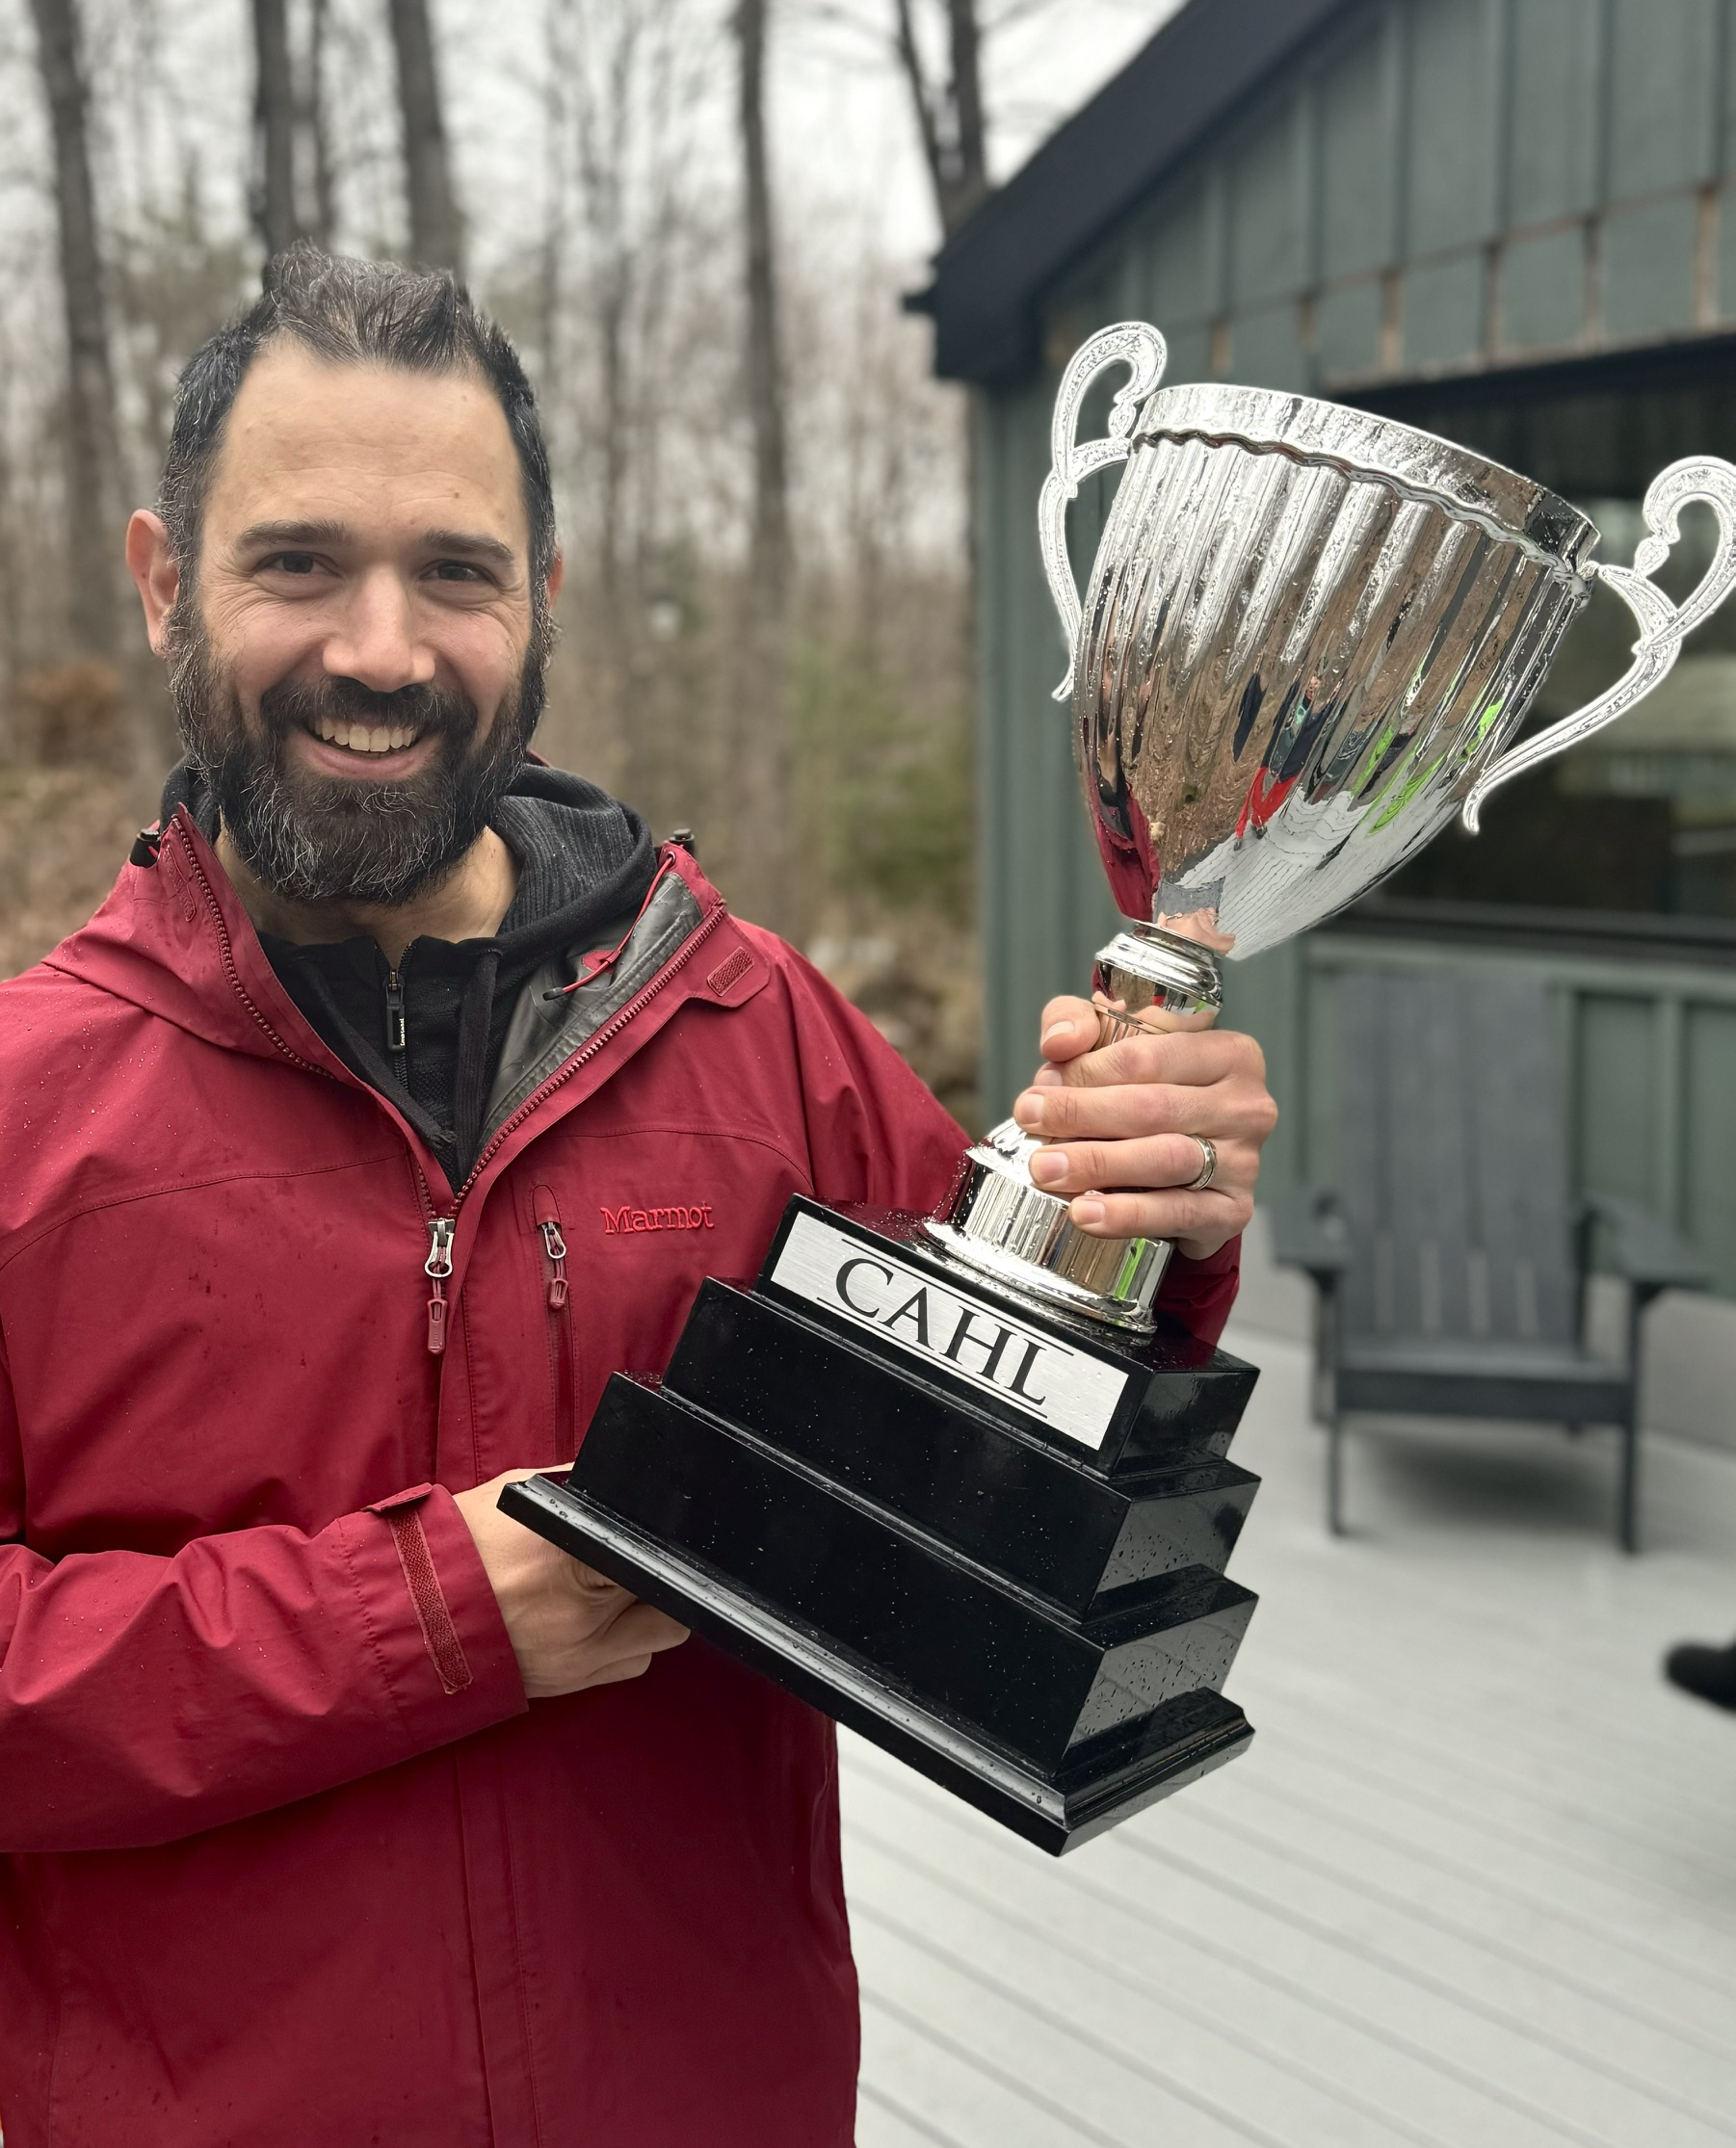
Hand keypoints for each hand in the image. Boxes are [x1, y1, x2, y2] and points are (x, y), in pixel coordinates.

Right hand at [455, 1468, 688, 1699]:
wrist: (403, 1612)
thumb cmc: (458, 1546)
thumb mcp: (522, 1493)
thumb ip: (580, 1488)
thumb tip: (623, 1476)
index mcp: (571, 1556)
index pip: (652, 1548)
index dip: (658, 1536)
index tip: (647, 1528)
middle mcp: (582, 1616)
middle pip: (666, 1595)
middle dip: (655, 1574)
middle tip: (627, 1558)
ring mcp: (578, 1658)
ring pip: (660, 1635)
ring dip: (649, 1612)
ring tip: (614, 1589)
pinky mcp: (570, 1684)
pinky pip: (633, 1666)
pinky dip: (629, 1644)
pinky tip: (601, 1620)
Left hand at [1009, 994, 1277, 1259]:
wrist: (1178, 1180)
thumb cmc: (1145, 1099)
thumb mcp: (1111, 1046)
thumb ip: (1078, 1023)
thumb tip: (1059, 1042)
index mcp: (1226, 1053)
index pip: (1148, 1055)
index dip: (1086, 1071)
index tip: (1040, 1088)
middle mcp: (1245, 1105)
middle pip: (1153, 1106)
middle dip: (1082, 1114)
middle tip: (1030, 1123)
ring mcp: (1245, 1161)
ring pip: (1165, 1158)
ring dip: (1098, 1164)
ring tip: (1045, 1169)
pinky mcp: (1232, 1211)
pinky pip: (1177, 1213)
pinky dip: (1126, 1214)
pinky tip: (1084, 1212)